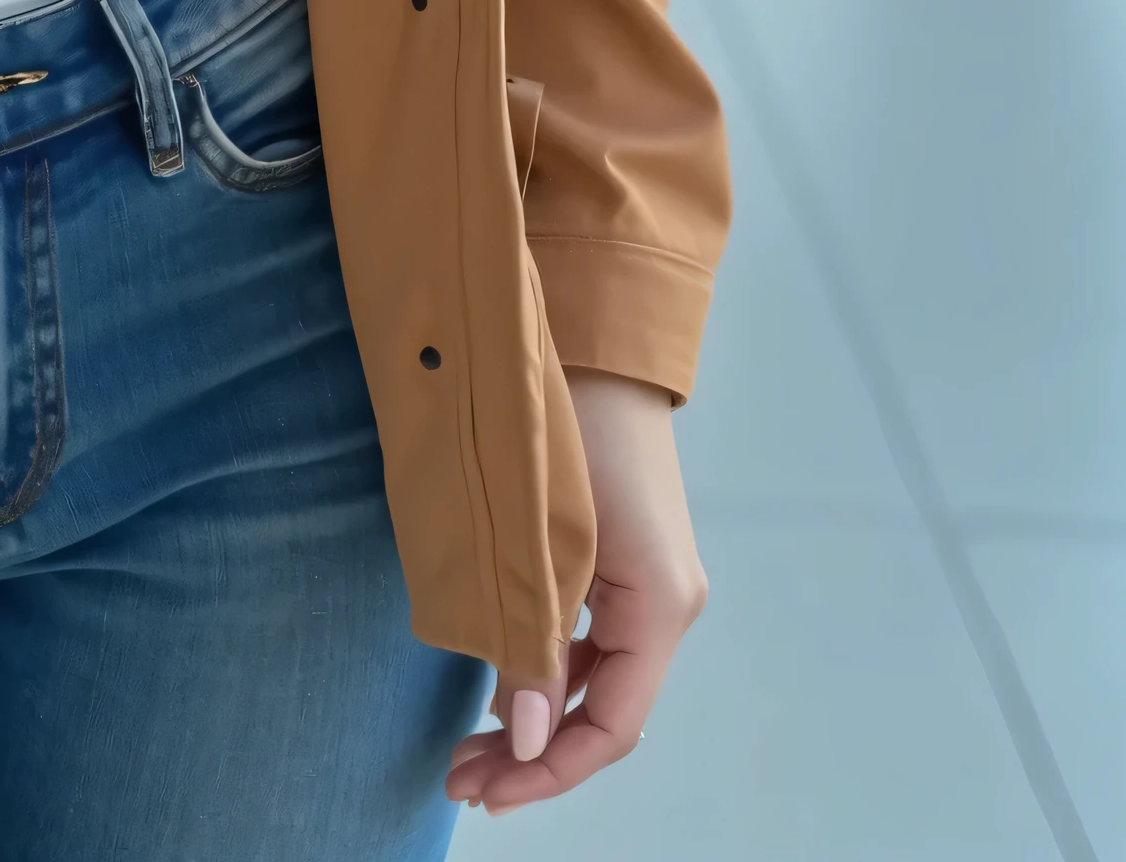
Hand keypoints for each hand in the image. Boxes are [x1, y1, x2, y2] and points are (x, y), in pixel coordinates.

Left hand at [445, 372, 705, 815]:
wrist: (592, 334)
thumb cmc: (567, 425)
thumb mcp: (543, 539)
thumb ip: (533, 639)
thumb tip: (527, 737)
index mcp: (661, 604)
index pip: (614, 725)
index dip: (550, 770)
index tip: (486, 792)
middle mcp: (665, 603)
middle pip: (604, 711)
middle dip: (534, 755)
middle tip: (460, 780)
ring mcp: (647, 581)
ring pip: (594, 680)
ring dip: (535, 717)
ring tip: (468, 746)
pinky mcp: (622, 558)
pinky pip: (590, 641)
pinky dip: (545, 671)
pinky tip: (501, 684)